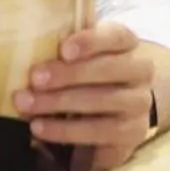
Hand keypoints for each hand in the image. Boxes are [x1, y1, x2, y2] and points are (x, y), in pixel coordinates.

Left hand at [13, 22, 157, 170]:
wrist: (116, 114)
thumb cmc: (89, 77)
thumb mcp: (80, 58)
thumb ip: (65, 52)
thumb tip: (30, 49)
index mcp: (127, 44)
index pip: (116, 35)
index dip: (90, 41)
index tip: (63, 50)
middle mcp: (140, 72)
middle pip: (108, 69)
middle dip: (68, 75)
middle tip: (34, 80)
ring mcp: (139, 104)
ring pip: (102, 102)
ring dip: (60, 104)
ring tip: (28, 107)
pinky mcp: (133, 135)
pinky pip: (99, 133)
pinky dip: (66, 131)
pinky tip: (40, 128)